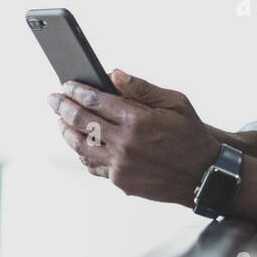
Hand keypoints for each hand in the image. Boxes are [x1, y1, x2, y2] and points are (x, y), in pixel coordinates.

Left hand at [47, 69, 220, 206]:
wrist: (203, 176)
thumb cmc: (191, 135)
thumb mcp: (176, 102)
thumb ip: (142, 88)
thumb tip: (114, 74)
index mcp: (139, 119)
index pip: (95, 101)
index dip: (77, 90)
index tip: (66, 84)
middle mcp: (126, 143)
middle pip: (82, 122)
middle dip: (62, 107)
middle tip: (53, 99)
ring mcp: (121, 165)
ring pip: (80, 146)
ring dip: (65, 131)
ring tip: (60, 120)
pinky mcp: (121, 181)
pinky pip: (92, 165)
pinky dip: (81, 152)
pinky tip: (79, 142)